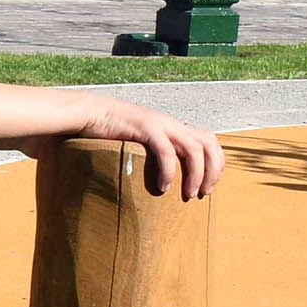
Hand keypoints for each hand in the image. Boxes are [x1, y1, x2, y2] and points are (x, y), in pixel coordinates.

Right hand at [70, 102, 226, 198]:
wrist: (89, 113)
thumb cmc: (110, 134)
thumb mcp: (140, 144)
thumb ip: (154, 155)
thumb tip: (160, 182)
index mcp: (173, 128)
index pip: (209, 140)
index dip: (216, 164)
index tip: (208, 186)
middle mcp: (172, 124)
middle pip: (209, 143)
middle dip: (213, 170)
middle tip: (203, 193)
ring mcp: (160, 125)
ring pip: (194, 148)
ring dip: (197, 174)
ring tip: (189, 193)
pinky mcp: (145, 128)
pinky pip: (165, 151)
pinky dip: (169, 171)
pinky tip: (163, 187)